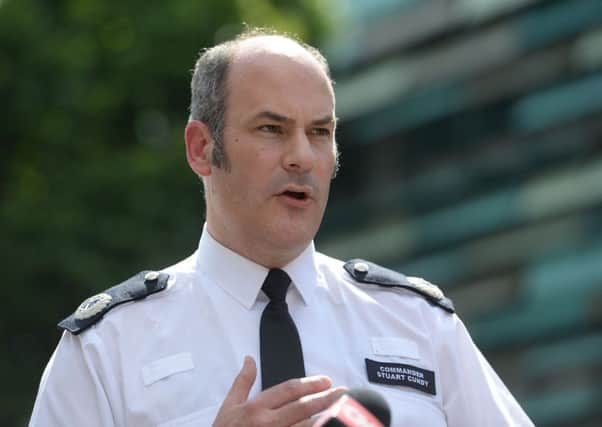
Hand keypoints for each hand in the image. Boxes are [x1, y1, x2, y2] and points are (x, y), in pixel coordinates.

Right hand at [213, 356, 345, 426]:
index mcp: (256, 408)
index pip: (289, 390)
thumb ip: (242, 382)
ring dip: (326, 418)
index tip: (326, 381)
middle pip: (303, 407)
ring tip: (344, 410)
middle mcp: (268, 423)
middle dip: (326, 398)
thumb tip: (250, 359)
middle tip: (344, 392)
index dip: (310, 384)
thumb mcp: (228, 406)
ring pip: (307, 426)